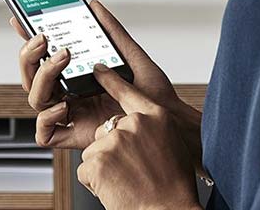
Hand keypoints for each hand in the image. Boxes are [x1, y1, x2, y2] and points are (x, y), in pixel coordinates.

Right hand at [10, 0, 184, 149]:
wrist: (170, 124)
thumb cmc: (154, 95)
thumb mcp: (132, 55)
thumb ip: (112, 31)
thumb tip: (94, 6)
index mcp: (77, 75)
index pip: (44, 57)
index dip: (28, 41)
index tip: (20, 20)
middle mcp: (69, 94)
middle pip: (32, 77)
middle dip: (28, 56)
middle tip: (43, 38)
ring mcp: (70, 115)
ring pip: (35, 98)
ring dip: (41, 76)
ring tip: (62, 60)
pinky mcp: (74, 136)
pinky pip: (44, 133)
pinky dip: (47, 118)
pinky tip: (65, 104)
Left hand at [76, 64, 203, 209]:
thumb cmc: (174, 186)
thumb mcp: (171, 145)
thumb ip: (151, 129)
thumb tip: (133, 126)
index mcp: (156, 117)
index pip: (128, 92)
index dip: (111, 81)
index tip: (98, 71)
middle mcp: (134, 124)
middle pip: (107, 130)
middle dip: (112, 151)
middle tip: (132, 171)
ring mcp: (113, 141)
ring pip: (94, 151)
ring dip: (104, 168)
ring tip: (126, 182)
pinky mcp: (96, 160)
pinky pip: (86, 169)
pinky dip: (96, 183)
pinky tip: (115, 189)